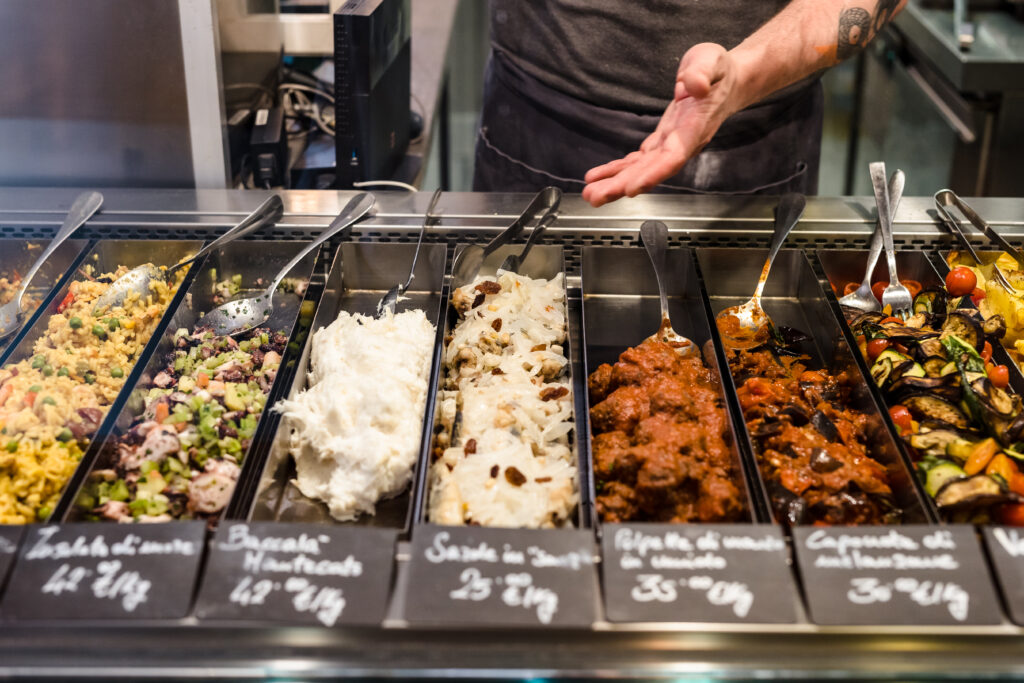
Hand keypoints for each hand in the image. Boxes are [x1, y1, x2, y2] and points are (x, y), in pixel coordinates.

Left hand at [582, 43, 741, 207]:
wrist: (728, 82)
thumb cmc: (719, 71)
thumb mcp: (711, 61)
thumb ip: (702, 72)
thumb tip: (693, 86)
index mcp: (694, 127)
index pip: (673, 157)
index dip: (652, 174)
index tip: (631, 188)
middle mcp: (682, 143)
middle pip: (651, 171)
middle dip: (622, 186)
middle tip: (595, 197)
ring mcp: (671, 145)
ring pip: (641, 170)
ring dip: (615, 183)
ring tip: (591, 194)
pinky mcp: (661, 141)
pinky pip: (638, 160)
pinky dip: (618, 169)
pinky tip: (599, 177)